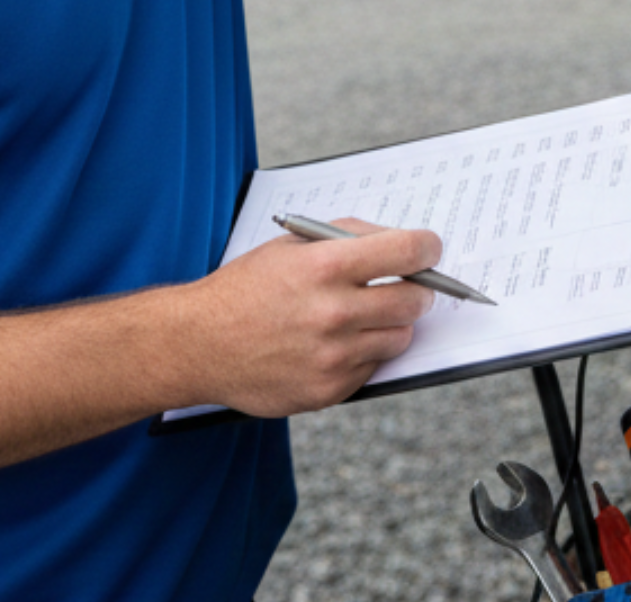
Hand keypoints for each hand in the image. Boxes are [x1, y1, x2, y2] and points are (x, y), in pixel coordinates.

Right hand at [175, 218, 442, 416]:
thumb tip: (399, 244)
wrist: (200, 344)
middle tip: (407, 286)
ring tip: (361, 315)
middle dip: (417, 289)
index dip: (426, 247)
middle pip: (414, 300)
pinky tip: (336, 343)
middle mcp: (333, 312)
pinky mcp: (330, 391)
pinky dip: (365, 354)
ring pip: (399, 337)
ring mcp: (333, 357)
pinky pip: (373, 368)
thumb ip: (345, 238)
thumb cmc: (245, 290)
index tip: (430, 248)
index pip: (405, 252)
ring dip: (391, 323)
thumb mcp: (288, 247)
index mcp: (324, 267)